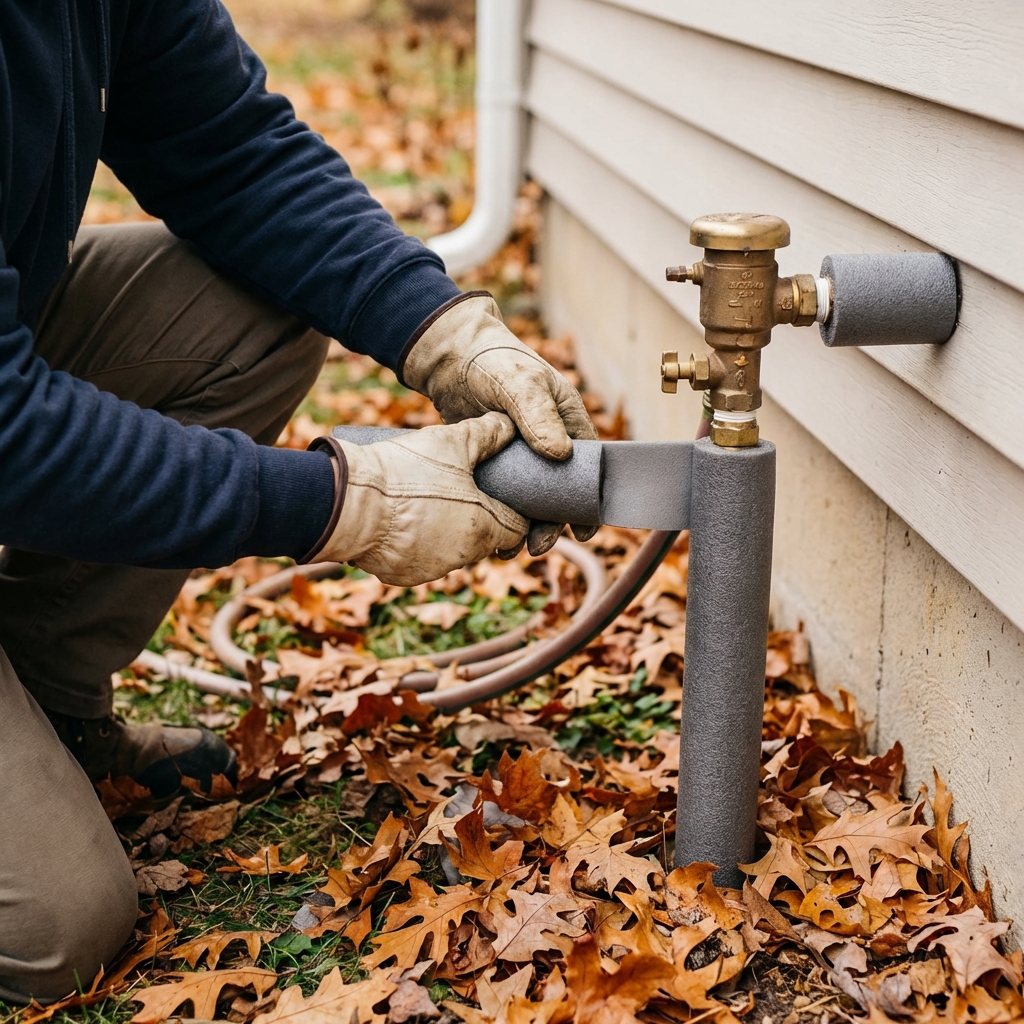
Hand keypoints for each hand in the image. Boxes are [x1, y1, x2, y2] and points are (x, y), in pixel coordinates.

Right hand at [312, 413, 526, 586]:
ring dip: (444, 533)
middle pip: (483, 541)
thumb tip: (509, 425)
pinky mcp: (400, 575)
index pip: (517, 530)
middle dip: (477, 520)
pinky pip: (416, 560)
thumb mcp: (451, 442)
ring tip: (428, 503)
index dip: (514, 513)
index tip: (503, 498)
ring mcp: (429, 569)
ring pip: (449, 551)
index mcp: (483, 528)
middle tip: (461, 492)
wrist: (349, 502)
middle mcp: (461, 556)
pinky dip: (414, 545)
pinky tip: (402, 522)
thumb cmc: (406, 472)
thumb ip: (487, 434)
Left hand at [401, 293, 598, 553]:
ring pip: (529, 498)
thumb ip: (539, 417)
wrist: (451, 360)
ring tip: (510, 548)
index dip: (588, 501)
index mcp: (567, 422)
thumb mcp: (521, 385)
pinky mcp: (494, 462)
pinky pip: (502, 495)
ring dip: (522, 525)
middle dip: (551, 523)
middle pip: (558, 492)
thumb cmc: (495, 362)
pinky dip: (498, 514)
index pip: (588, 468)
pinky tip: (488, 532)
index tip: (584, 530)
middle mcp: (548, 441)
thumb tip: (560, 456)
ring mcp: (520, 455)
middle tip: (538, 547)